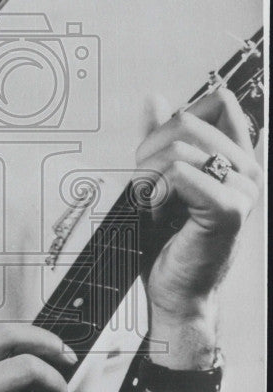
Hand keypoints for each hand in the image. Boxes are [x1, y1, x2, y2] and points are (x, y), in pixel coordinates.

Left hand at [136, 88, 261, 351]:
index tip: (158, 153)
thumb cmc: (168, 242)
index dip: (176, 118)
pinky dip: (154, 191)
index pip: (218, 103)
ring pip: (180, 147)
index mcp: (236, 158)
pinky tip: (156, 212)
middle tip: (144, 185)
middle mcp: (247, 169)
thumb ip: (159, 139)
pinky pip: (180, 173)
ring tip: (150, 202)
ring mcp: (243, 190)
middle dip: (150, 149)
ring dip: (147, 175)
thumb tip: (155, 100)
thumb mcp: (158, 179)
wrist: (174, 291)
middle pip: (188, 119)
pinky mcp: (229, 210)